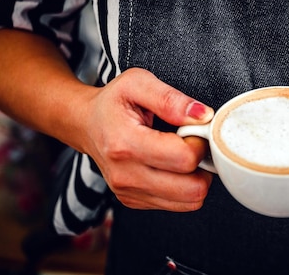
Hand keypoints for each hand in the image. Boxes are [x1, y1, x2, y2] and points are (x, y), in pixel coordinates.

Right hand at [80, 68, 214, 211]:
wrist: (86, 124)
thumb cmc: (113, 103)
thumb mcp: (138, 83)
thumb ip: (171, 99)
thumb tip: (203, 116)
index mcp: (125, 143)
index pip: (184, 159)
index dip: (199, 143)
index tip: (193, 130)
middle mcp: (125, 175)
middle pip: (192, 189)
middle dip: (202, 165)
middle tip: (191, 144)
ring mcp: (129, 192)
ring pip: (189, 201)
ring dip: (196, 178)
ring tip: (181, 154)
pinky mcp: (134, 201)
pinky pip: (178, 205)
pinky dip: (184, 186)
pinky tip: (171, 166)